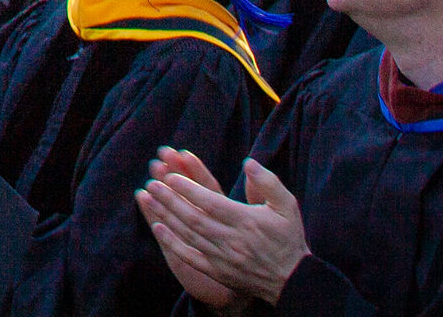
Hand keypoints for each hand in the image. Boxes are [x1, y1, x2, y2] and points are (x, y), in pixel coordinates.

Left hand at [135, 150, 308, 308]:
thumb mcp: (287, 205)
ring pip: (189, 235)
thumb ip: (268, 182)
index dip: (189, 189)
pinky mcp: (218, 271)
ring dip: (167, 216)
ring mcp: (223, 258)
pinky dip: (172, 243)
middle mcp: (232, 241)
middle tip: (152, 183)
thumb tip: (248, 162)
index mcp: (247, 221)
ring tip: (150, 198)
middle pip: (194, 218)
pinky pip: (190, 257)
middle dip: (170, 200)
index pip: (212, 203)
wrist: (292, 279)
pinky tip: (157, 227)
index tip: (172, 176)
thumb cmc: (288, 237)